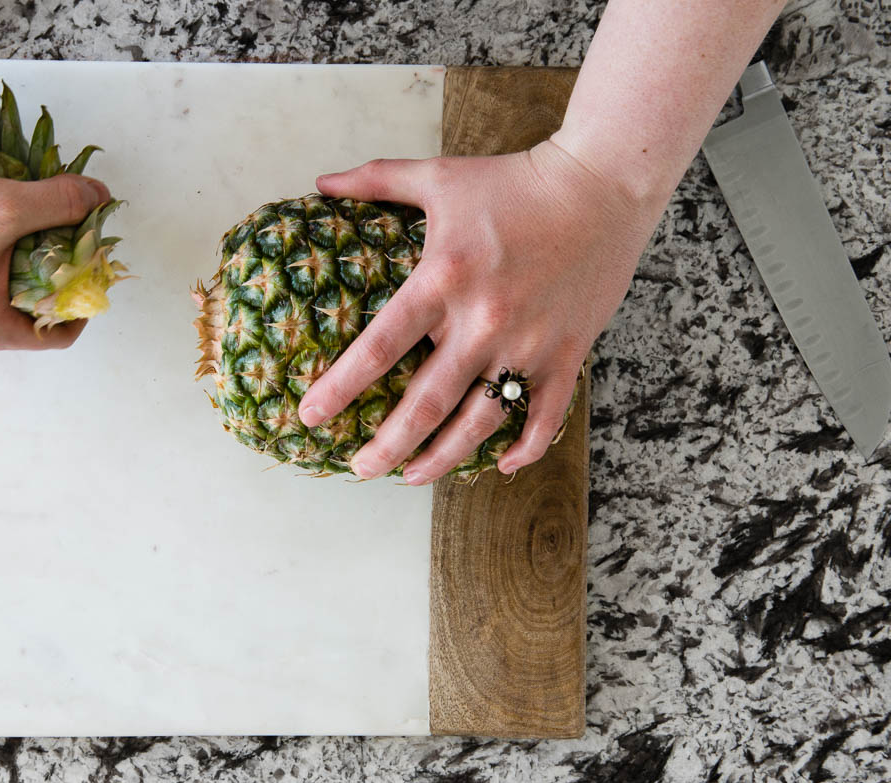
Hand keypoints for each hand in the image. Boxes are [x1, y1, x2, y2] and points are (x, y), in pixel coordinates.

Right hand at [0, 133, 110, 351]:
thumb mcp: (4, 204)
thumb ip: (60, 204)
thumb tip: (99, 198)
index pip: (56, 335)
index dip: (85, 301)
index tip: (95, 265)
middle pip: (31, 309)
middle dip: (56, 271)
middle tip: (70, 231)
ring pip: (3, 286)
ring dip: (25, 254)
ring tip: (33, 216)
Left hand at [298, 140, 663, 481]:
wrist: (601, 185)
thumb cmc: (512, 181)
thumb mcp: (438, 176)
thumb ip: (375, 180)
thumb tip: (319, 182)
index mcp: (443, 279)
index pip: (380, 346)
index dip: (342, 387)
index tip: (310, 417)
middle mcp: (483, 321)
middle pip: (425, 403)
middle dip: (387, 445)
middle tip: (359, 470)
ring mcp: (527, 344)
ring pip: (479, 422)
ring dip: (442, 457)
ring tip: (411, 477)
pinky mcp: (566, 355)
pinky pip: (543, 418)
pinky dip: (523, 449)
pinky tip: (499, 466)